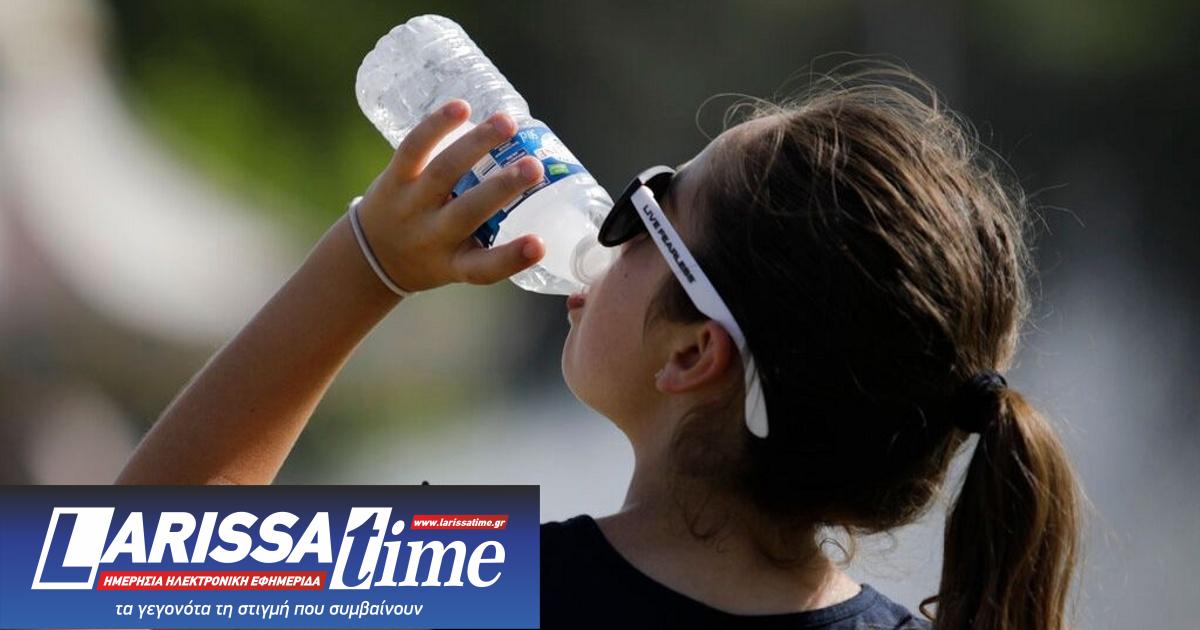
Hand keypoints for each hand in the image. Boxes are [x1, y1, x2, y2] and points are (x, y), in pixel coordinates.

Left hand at [355, 99, 545, 291]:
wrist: (372, 254)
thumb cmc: (434, 255)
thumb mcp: (462, 261)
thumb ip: (497, 239)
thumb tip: (553, 195)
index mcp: (455, 264)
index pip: (484, 269)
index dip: (512, 257)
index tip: (540, 245)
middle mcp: (431, 236)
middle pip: (467, 212)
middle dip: (502, 188)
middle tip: (535, 168)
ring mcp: (410, 205)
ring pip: (443, 172)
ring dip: (477, 145)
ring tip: (507, 124)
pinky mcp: (394, 178)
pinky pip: (413, 148)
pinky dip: (437, 125)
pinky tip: (462, 107)